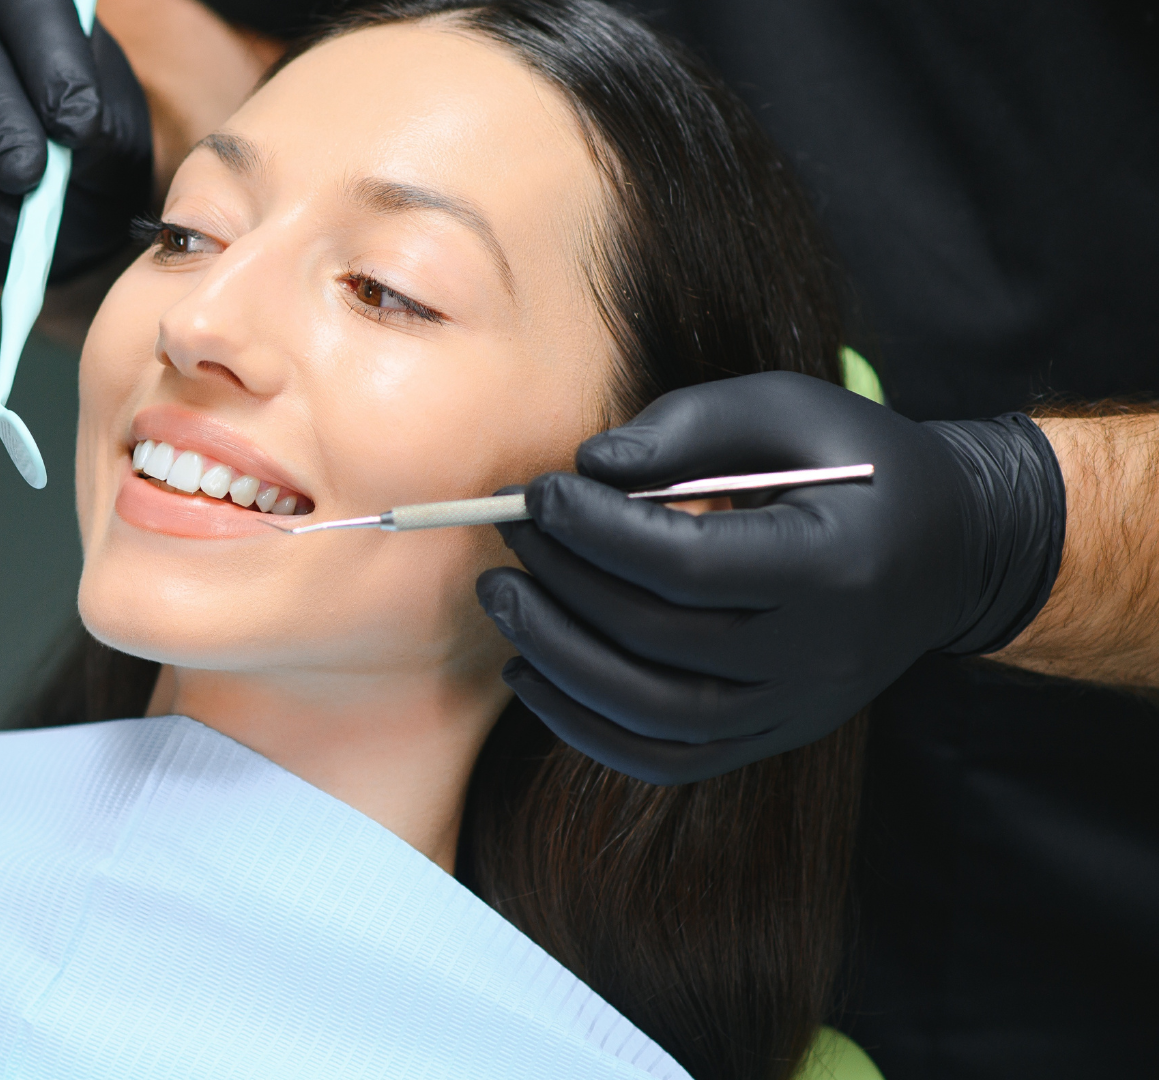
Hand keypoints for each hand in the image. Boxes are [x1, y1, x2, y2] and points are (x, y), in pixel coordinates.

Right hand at [0, 0, 152, 284]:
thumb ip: (99, 132)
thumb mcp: (112, 147)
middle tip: (27, 176)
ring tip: (12, 219)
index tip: (79, 125)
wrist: (50, 222)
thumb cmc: (84, 162)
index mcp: (19, 6)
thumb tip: (71, 130)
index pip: (28, 3)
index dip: (51, 61)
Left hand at [476, 371, 1065, 783]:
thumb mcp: (791, 409)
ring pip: (653, 715)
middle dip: (565, 584)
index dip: (598, 533)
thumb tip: (588, 465)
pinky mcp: (771, 736)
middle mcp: (819, 655)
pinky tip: (532, 671)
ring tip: (504, 599)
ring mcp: (796, 708)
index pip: (689, 566)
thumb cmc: (862, 465)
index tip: (540, 494)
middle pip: (659, 639)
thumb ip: (688, 425)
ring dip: (558, 660)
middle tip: (510, 534)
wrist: (952, 550)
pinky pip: (664, 758)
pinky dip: (585, 726)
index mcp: (834, 566)